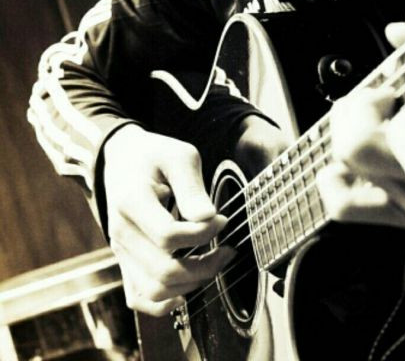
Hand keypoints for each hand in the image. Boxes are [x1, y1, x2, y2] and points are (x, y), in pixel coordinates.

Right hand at [104, 124, 232, 315]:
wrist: (121, 159)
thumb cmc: (155, 156)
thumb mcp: (179, 156)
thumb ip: (192, 187)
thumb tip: (208, 219)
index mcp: (132, 201)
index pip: (168, 236)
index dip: (203, 234)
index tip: (223, 219)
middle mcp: (122, 232)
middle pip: (163, 271)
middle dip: (205, 265)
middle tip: (228, 249)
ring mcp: (122, 251)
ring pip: (153, 291)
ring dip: (191, 284)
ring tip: (214, 263)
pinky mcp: (126, 261)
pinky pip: (138, 298)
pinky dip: (164, 302)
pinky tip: (189, 287)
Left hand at [317, 24, 404, 244]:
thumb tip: (396, 31)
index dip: (400, 116)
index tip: (404, 96)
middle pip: (363, 149)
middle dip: (359, 110)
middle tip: (379, 99)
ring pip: (352, 166)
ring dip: (347, 130)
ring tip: (365, 119)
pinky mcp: (404, 219)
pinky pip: (348, 207)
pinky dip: (332, 182)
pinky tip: (340, 165)